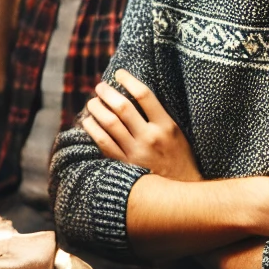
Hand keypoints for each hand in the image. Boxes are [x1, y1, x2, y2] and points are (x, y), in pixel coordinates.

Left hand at [80, 69, 200, 180]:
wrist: (180, 195)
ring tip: (92, 102)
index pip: (144, 95)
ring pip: (109, 123)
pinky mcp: (125, 165)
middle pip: (122, 107)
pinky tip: (88, 121)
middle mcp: (151, 137)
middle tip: (100, 86)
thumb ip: (160, 116)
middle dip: (107, 92)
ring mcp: (136, 152)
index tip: (119, 73)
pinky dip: (92, 128)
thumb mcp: (177, 134)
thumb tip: (136, 95)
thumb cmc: (179, 160)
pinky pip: (103, 142)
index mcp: (167, 126)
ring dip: (97, 108)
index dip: (128, 80)